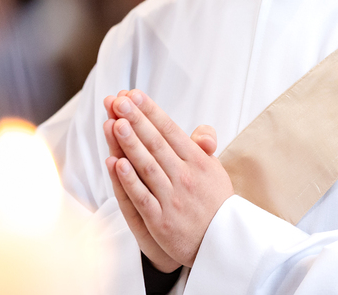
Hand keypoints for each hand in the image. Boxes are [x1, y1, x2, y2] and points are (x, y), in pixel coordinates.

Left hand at [108, 90, 233, 266]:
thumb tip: (199, 132)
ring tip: (115, 122)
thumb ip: (203, 147)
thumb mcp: (216, 169)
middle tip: (119, 101)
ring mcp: (172, 198)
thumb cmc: (216, 202)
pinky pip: (142, 197)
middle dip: (136, 120)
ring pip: (147, 166)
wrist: (223, 243)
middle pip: (156, 143)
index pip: (170, 130)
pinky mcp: (161, 220)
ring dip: (130, 143)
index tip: (134, 94)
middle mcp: (185, 176)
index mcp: (198, 161)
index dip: (151, 111)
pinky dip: (129, 180)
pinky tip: (116, 163)